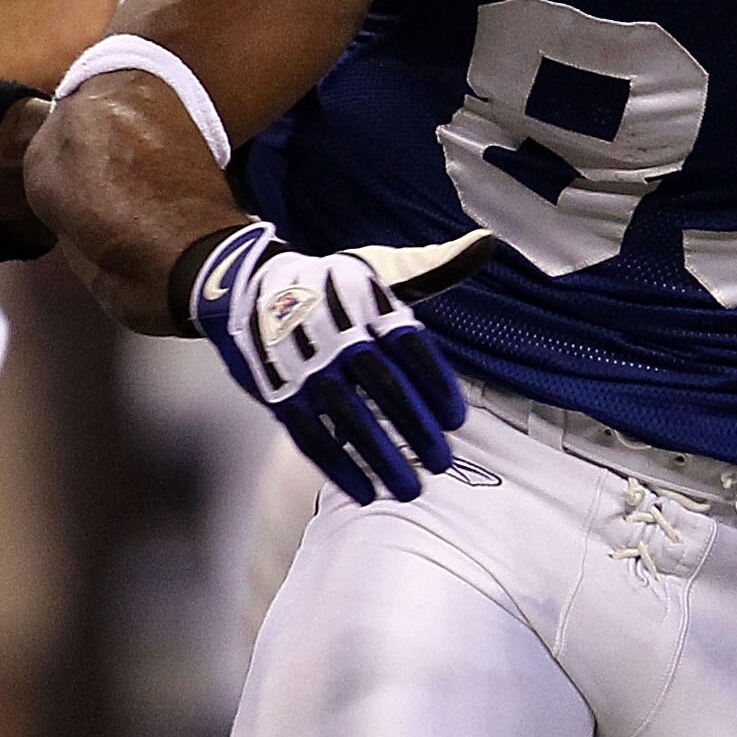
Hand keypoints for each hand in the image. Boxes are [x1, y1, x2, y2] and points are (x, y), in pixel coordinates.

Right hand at [187, 220, 505, 501]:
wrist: (249, 287)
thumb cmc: (333, 286)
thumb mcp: (380, 267)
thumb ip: (434, 269)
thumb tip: (486, 245)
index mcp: (366, 302)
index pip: (410, 347)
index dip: (435, 386)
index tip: (457, 421)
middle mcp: (335, 333)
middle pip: (383, 385)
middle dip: (414, 428)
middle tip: (441, 463)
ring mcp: (304, 365)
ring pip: (347, 417)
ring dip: (380, 457)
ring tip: (408, 489)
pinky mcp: (278, 392)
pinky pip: (311, 436)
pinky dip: (338, 466)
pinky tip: (363, 490)